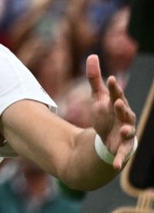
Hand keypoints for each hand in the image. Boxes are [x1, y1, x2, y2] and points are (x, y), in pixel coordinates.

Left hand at [86, 54, 136, 169]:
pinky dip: (119, 159)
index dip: (114, 88)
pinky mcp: (123, 148)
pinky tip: (115, 165)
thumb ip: (94, 78)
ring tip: (124, 129)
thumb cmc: (107, 114)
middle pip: (125, 112)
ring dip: (127, 130)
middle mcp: (125, 119)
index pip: (117, 94)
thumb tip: (92, 55)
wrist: (109, 137)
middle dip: (122, 107)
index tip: (110, 79)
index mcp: (119, 105)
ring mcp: (125, 134)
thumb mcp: (98, 97)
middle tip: (116, 102)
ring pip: (129, 131)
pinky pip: (122, 155)